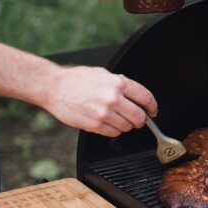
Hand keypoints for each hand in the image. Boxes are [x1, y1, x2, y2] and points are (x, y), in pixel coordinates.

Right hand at [43, 66, 157, 136]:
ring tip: (116, 118)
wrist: (54, 87)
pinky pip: (113, 133)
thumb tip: (134, 94)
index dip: (152, 107)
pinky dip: (113, 130)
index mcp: (118, 84)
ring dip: (125, 125)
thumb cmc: (77, 79)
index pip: (146, 98)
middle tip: (137, 119)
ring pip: (127, 127)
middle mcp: (113, 98)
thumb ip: (120, 84)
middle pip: (139, 117)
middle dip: (140, 120)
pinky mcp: (94, 125)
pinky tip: (107, 122)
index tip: (152, 111)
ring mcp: (104, 113)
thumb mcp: (103, 74)